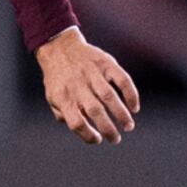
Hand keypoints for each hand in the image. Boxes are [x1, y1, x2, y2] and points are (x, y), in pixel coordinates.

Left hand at [36, 27, 140, 144]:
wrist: (59, 46)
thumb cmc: (57, 77)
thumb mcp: (52, 97)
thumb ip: (63, 114)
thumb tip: (81, 129)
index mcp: (64, 98)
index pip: (76, 122)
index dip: (88, 135)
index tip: (98, 140)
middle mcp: (78, 86)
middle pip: (95, 112)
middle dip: (109, 129)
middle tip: (116, 139)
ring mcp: (92, 73)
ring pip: (109, 97)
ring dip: (122, 114)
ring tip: (128, 127)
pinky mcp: (105, 63)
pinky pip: (122, 79)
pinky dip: (131, 94)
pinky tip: (134, 107)